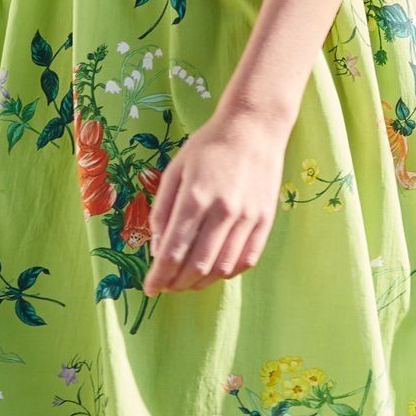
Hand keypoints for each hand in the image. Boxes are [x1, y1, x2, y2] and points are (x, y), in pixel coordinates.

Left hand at [141, 104, 291, 294]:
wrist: (254, 127)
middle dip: (177, 283)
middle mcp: (222, 211)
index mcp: (195, 198)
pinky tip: (215, 270)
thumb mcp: (175, 171)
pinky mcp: (265, 220)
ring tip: (187, 282)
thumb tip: (157, 248)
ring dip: (201, 282)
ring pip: (222, 268)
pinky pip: (246, 260)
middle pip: (197, 265)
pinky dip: (228, 272)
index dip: (159, 276)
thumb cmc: (209, 146)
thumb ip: (163, 210)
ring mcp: (247, 218)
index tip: (150, 288)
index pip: (173, 251)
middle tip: (167, 286)